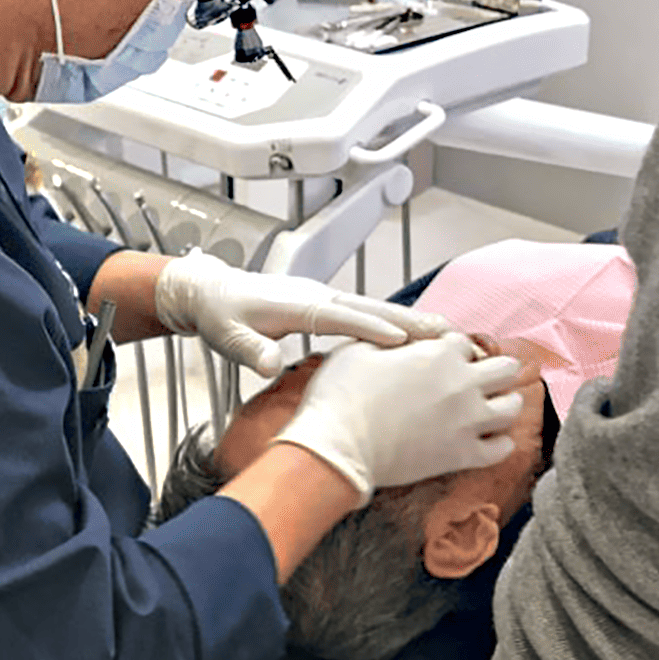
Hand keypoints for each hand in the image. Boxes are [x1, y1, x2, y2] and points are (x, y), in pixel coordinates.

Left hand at [154, 250, 448, 376]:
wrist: (212, 292)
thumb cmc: (221, 316)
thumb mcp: (227, 337)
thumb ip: (250, 351)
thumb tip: (270, 366)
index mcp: (296, 305)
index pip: (340, 318)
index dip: (371, 328)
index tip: (403, 340)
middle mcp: (316, 297)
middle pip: (369, 308)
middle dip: (408, 320)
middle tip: (446, 333)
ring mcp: (322, 298)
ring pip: (372, 307)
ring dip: (408, 319)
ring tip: (444, 332)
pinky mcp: (324, 304)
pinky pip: (364, 311)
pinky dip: (392, 320)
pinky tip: (412, 334)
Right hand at [271, 334, 523, 498]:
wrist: (337, 447)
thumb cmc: (340, 395)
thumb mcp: (357, 349)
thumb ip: (388, 339)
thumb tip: (400, 339)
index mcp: (439, 353)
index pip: (464, 342)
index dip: (453, 349)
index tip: (444, 358)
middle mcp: (462, 383)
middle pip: (505, 368)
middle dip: (494, 369)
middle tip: (480, 378)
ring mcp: (467, 421)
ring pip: (513, 407)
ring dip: (505, 402)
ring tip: (492, 406)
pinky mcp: (462, 456)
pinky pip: (501, 449)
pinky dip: (498, 443)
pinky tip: (486, 439)